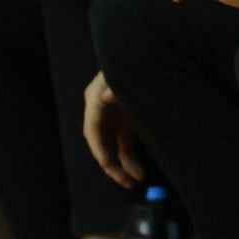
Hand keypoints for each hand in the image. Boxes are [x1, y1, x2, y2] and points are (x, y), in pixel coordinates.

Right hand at [82, 71, 145, 188]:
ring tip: (134, 181)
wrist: (146, 57)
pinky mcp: (124, 125)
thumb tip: (108, 95)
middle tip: (125, 180)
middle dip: (111, 164)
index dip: (99, 148)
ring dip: (121, 167)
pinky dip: (130, 161)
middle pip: (100, 143)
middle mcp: (99, 112)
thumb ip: (116, 85)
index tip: (107, 164)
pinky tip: (139, 173)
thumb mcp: (123, 73)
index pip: (92, 129)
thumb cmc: (132, 64)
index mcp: (95, 98)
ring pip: (112, 149)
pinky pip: (124, 147)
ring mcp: (112, 120)